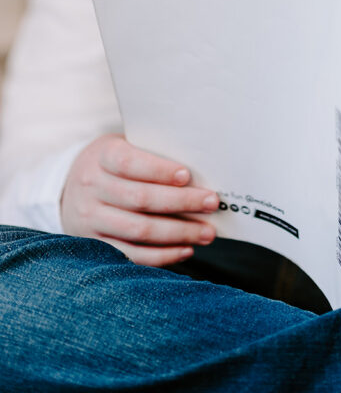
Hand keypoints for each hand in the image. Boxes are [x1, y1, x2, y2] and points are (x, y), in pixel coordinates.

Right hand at [61, 134, 219, 265]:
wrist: (69, 187)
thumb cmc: (114, 162)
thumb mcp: (125, 145)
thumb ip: (152, 153)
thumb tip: (198, 171)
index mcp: (102, 156)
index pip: (131, 162)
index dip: (159, 170)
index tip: (187, 175)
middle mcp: (92, 187)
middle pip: (140, 198)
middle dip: (181, 202)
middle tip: (212, 204)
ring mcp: (90, 219)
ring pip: (139, 230)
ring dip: (178, 233)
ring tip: (207, 232)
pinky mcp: (95, 244)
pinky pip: (131, 255)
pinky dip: (162, 255)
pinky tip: (186, 249)